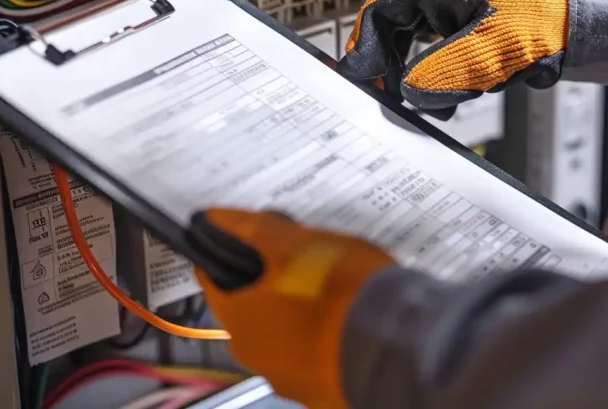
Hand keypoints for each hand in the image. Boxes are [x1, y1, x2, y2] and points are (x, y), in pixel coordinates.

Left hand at [192, 209, 394, 408]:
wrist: (395, 343)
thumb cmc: (341, 292)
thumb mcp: (296, 244)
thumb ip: (254, 231)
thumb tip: (221, 218)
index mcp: (239, 321)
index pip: (212, 279)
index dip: (223, 252)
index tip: (240, 237)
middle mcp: (256, 357)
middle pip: (249, 308)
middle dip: (266, 282)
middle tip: (295, 257)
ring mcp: (291, 378)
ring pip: (282, 333)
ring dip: (296, 311)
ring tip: (329, 286)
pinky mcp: (324, 389)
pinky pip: (314, 354)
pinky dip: (322, 335)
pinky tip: (344, 316)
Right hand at [338, 0, 568, 111]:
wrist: (582, 20)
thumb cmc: (546, 23)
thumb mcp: (489, 54)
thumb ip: (442, 74)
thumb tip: (407, 91)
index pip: (381, 6)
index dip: (366, 46)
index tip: (362, 79)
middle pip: (390, 16)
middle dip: (383, 57)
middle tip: (380, 92)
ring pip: (407, 26)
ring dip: (402, 62)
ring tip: (407, 96)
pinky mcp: (464, 8)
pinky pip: (428, 33)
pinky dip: (424, 62)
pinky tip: (435, 89)